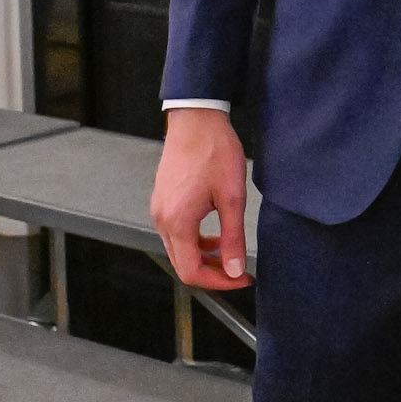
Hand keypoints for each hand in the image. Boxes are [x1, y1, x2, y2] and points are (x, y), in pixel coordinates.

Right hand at [149, 109, 252, 290]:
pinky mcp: (163, 200)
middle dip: (211, 272)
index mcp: (177, 222)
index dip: (218, 282)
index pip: (191, 272)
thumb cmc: (214, 151)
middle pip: (182, 264)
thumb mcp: (232, 197)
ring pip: (179, 249)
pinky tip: (215, 232)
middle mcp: (162, 219)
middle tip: (239, 270)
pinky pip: (176, 232)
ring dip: (204, 256)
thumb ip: (232, 237)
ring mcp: (159, 209)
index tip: (241, 278)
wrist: (196, 120)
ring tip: (230, 250)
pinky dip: (195, 240)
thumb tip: (234, 269)